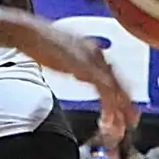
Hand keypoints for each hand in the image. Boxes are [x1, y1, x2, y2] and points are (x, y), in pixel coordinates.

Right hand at [19, 24, 136, 128]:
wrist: (27, 32)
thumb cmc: (38, 41)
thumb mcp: (62, 54)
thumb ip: (75, 64)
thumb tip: (81, 73)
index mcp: (91, 50)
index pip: (112, 75)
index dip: (120, 94)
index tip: (123, 109)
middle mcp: (96, 54)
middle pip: (119, 82)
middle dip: (126, 105)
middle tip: (131, 121)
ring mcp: (92, 60)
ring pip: (114, 89)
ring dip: (119, 110)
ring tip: (121, 126)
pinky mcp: (86, 68)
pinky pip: (104, 90)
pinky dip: (108, 106)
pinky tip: (107, 117)